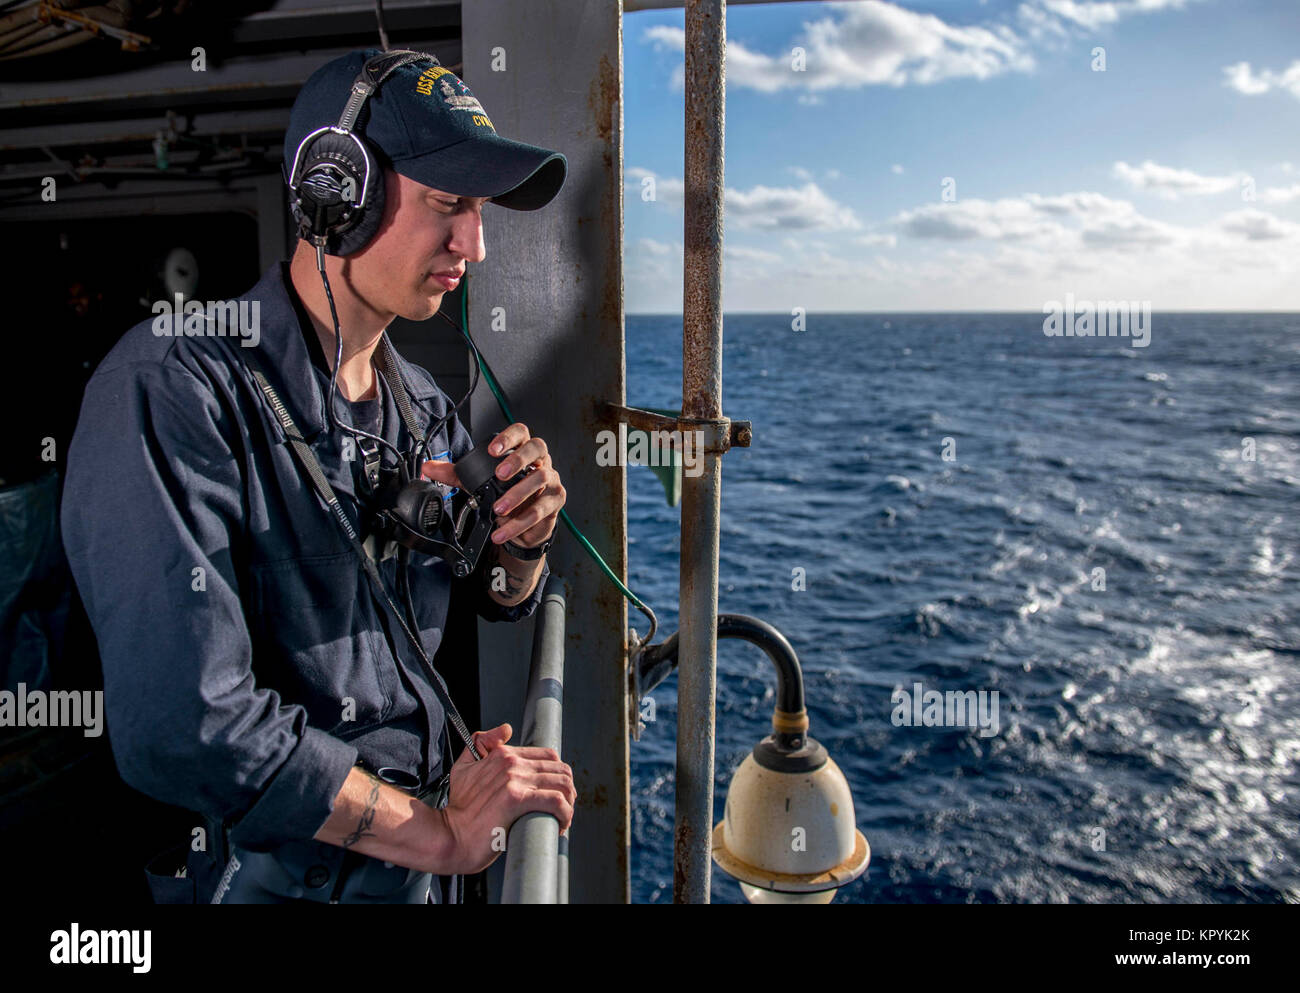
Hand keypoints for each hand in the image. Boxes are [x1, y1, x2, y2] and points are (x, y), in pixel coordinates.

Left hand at [421, 422, 565, 549]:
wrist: (524, 524)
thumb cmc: (506, 495)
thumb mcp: (479, 483)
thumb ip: (456, 474)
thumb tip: (429, 469)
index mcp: (523, 450)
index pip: (521, 433)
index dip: (508, 438)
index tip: (492, 450)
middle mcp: (540, 461)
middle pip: (538, 448)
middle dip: (518, 460)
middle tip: (499, 475)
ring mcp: (551, 480)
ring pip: (541, 479)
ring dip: (517, 495)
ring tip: (498, 509)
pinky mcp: (555, 501)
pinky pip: (541, 510)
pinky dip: (519, 523)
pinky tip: (502, 530)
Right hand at [435, 723, 575, 874]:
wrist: (449, 835)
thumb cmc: (458, 808)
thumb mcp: (464, 768)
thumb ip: (481, 743)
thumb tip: (505, 729)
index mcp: (503, 754)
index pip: (548, 755)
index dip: (557, 775)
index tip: (555, 793)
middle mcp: (511, 763)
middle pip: (560, 768)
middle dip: (568, 790)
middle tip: (563, 808)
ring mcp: (514, 780)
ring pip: (562, 783)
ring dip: (569, 802)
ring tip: (563, 818)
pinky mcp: (516, 800)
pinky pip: (555, 801)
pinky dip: (565, 813)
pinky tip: (560, 825)